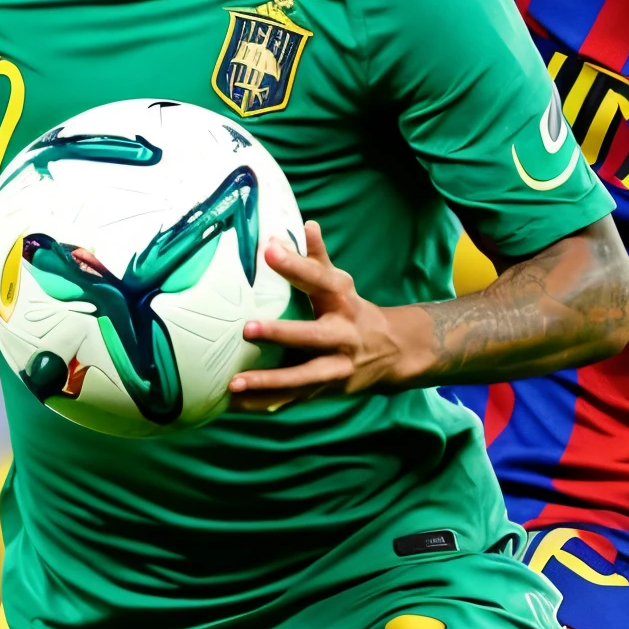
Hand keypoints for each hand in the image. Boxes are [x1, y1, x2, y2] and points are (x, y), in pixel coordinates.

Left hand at [231, 220, 418, 410]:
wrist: (393, 354)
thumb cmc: (353, 312)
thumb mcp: (342, 284)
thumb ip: (318, 258)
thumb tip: (306, 223)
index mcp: (342, 302)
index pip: (320, 279)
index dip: (295, 265)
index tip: (268, 249)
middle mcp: (343, 336)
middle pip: (312, 336)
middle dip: (281, 334)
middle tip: (247, 329)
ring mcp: (336, 367)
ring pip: (302, 378)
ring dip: (269, 382)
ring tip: (235, 384)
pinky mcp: (327, 390)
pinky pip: (293, 399)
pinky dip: (265, 404)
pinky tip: (236, 405)